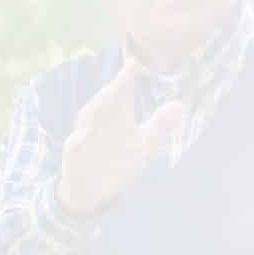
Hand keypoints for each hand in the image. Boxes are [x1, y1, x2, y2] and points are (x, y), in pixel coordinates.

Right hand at [56, 62, 186, 217]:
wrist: (94, 191)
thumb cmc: (120, 163)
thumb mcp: (144, 146)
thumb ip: (160, 126)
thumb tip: (180, 105)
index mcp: (117, 115)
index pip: (123, 93)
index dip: (127, 77)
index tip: (135, 63)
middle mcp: (99, 121)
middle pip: (104, 102)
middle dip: (113, 90)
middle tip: (124, 77)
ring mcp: (84, 137)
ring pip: (87, 119)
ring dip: (96, 109)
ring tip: (108, 96)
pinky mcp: (73, 156)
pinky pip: (74, 147)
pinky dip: (78, 140)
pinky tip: (83, 135)